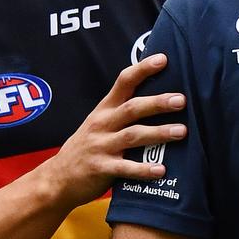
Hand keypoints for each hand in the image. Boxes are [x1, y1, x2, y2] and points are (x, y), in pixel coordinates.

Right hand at [40, 53, 187, 207]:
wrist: (57, 178)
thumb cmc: (88, 147)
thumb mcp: (100, 123)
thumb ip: (124, 111)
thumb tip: (162, 97)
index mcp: (105, 109)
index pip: (124, 82)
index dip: (143, 69)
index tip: (163, 59)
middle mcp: (102, 124)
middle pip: (132, 108)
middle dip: (157, 103)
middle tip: (181, 100)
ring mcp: (101, 146)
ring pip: (132, 136)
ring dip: (158, 133)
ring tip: (181, 131)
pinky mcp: (100, 169)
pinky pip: (125, 168)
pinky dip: (144, 169)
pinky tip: (161, 170)